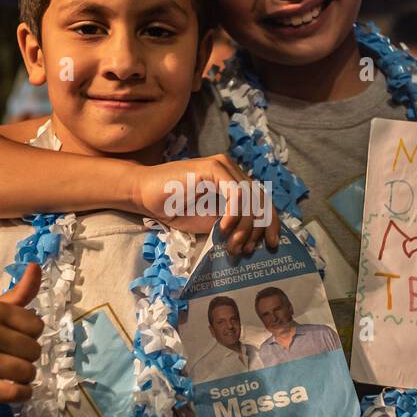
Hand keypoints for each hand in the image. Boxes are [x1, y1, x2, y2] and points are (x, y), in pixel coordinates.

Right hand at [0, 262, 43, 402]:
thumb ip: (19, 292)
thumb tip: (37, 266)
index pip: (37, 326)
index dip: (29, 334)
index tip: (13, 338)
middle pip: (35, 350)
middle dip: (26, 356)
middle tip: (8, 357)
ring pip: (28, 372)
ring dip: (24, 377)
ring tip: (9, 373)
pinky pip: (17, 393)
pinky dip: (22, 394)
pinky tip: (14, 389)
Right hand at [132, 155, 280, 255]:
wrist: (144, 195)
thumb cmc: (174, 208)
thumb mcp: (210, 223)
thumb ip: (231, 225)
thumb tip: (253, 239)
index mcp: (235, 181)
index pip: (263, 200)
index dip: (271, 222)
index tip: (272, 245)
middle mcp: (233, 170)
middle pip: (262, 199)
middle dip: (259, 229)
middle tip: (247, 249)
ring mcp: (223, 166)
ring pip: (251, 198)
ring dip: (245, 226)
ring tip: (233, 245)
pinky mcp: (212, 168)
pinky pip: (235, 193)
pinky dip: (233, 214)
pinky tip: (223, 229)